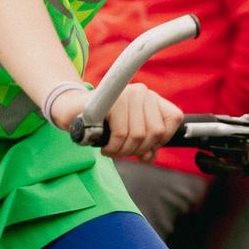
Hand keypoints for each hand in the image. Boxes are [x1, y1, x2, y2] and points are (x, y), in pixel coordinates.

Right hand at [49, 83, 182, 162]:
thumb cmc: (104, 123)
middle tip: (122, 151)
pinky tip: (106, 147)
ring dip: (123, 151)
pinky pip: (121, 133)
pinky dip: (113, 148)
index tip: (146, 145)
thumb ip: (145, 145)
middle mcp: (142, 91)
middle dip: (138, 150)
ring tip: (112, 150)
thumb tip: (149, 156)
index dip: (162, 138)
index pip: (174, 118)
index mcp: (152, 98)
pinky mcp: (112, 100)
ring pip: (138, 135)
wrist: (74, 112)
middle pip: (155, 132)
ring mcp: (127, 93)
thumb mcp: (130, 134)